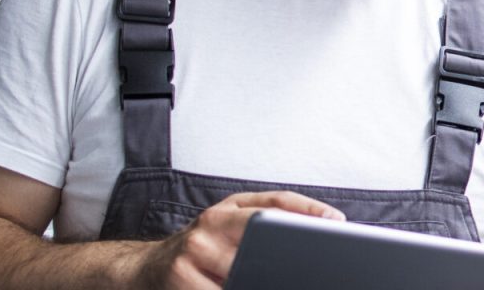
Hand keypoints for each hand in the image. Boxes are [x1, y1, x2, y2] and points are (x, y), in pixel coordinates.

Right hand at [138, 191, 345, 288]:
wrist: (146, 268)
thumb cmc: (200, 249)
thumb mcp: (228, 227)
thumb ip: (264, 223)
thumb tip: (316, 231)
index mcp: (227, 210)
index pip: (275, 202)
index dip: (308, 209)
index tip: (336, 220)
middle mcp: (210, 224)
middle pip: (263, 237)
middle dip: (289, 255)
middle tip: (315, 265)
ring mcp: (193, 250)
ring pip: (244, 272)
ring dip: (260, 280)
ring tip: (281, 279)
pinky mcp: (179, 277)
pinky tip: (245, 288)